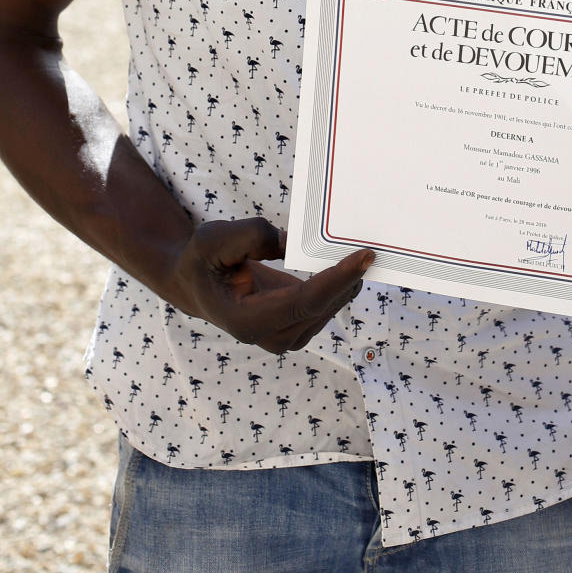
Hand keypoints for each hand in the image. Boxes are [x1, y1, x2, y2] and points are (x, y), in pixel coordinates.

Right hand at [166, 217, 373, 352]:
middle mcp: (268, 335)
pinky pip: (325, 306)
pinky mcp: (295, 326)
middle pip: (322, 307)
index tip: (364, 258)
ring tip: (364, 253)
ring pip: (327, 308)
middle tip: (374, 248)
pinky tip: (351, 265)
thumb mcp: (214, 238)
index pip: (304, 301)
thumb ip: (251, 236)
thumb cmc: (204, 260)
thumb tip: (288, 242)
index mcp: (247, 319)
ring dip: (347, 282)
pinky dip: (340, 285)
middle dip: (349, 278)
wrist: (196, 283)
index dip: (337, 279)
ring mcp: (283, 336)